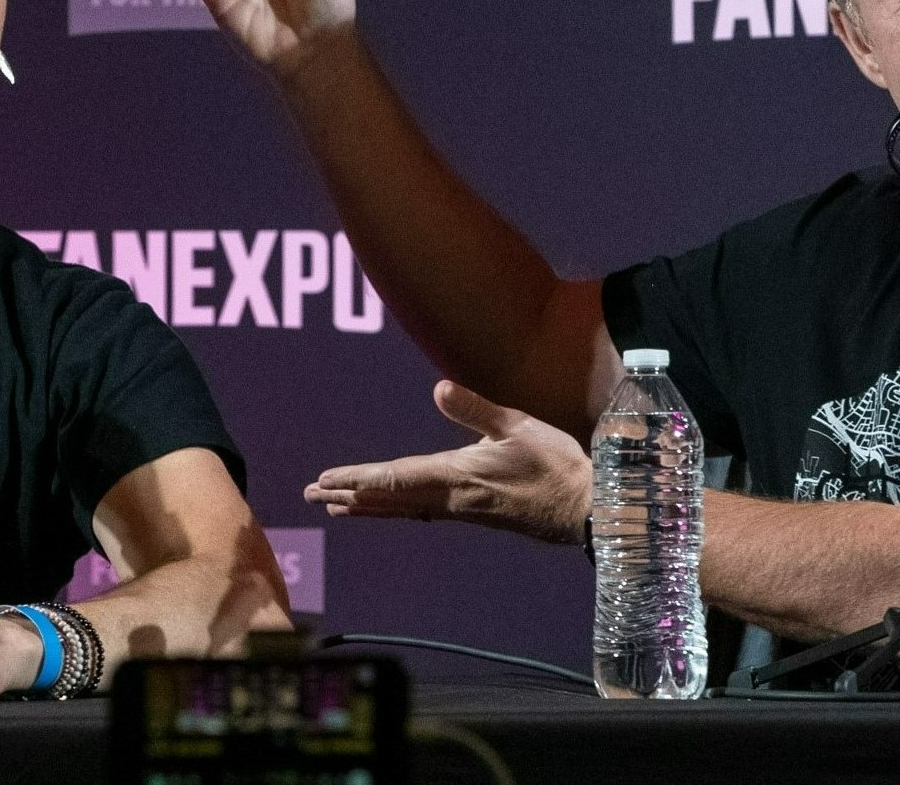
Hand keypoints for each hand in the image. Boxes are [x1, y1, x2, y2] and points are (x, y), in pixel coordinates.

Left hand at [304, 381, 592, 543]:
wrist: (587, 509)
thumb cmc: (555, 465)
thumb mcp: (517, 426)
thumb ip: (476, 409)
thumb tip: (438, 387)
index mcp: (455, 476)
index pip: (393, 478)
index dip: (356, 478)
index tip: (325, 480)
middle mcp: (451, 498)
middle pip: (389, 499)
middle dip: (349, 495)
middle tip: (312, 494)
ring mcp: (463, 509)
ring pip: (403, 508)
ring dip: (368, 505)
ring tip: (338, 505)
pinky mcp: (475, 512)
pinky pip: (422, 511)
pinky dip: (397, 509)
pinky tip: (396, 508)